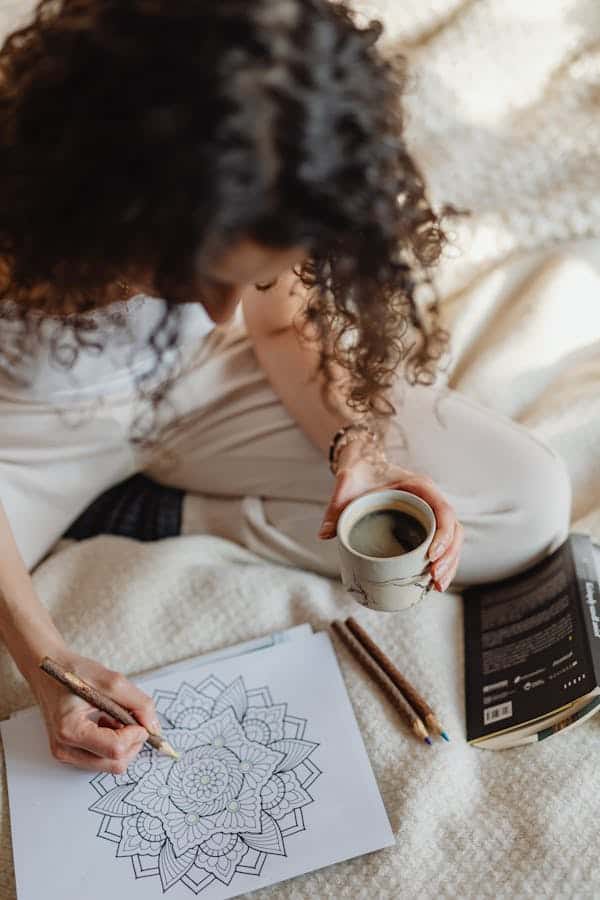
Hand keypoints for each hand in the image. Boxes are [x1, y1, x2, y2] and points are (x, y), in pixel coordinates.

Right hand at [29, 650, 158, 772]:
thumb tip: (154, 727)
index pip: (115, 749)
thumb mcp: (112, 681)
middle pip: (115, 763)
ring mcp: (65, 754)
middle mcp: (65, 749)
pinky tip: (107, 722)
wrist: (47, 672)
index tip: (140, 718)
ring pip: (110, 764)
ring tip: (114, 717)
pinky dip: (113, 744)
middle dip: (132, 742)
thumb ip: (138, 704)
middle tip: (130, 716)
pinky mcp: (70, 754)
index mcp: (70, 730)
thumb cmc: (75, 672)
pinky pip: (102, 759)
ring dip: (122, 743)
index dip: (136, 735)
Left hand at [318, 444, 462, 591]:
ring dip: (449, 564)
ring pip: (452, 540)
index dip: (443, 535)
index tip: (431, 556)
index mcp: (420, 487)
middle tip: (434, 580)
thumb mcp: (347, 484)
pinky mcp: (424, 525)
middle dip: (449, 557)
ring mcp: (430, 513)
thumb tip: (324, 535)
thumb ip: (336, 506)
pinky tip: (433, 583)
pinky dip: (442, 563)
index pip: (443, 510)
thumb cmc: (359, 472)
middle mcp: (430, 500)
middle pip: (454, 530)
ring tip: (436, 587)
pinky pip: (442, 544)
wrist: (363, 465)